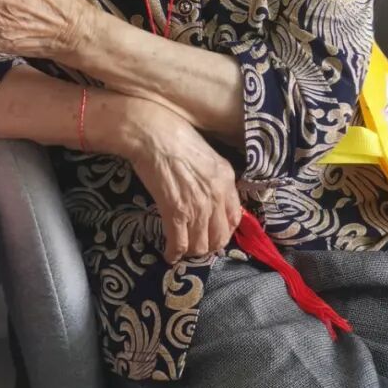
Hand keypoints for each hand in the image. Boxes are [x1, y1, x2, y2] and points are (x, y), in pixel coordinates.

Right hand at [109, 95, 241, 262]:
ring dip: (192, 252)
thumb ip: (214, 178)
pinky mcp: (176, 212)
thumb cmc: (175, 135)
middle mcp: (217, 197)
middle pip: (219, 237)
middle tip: (196, 245)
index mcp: (226, 180)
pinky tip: (169, 255)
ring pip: (201, 245)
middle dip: (208, 246)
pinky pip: (180, 244)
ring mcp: (198, 207)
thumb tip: (211, 195)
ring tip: (183, 250)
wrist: (153, 133)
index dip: (224, 231)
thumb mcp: (207, 154)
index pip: (234, 218)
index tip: (214, 233)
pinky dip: (174, 253)